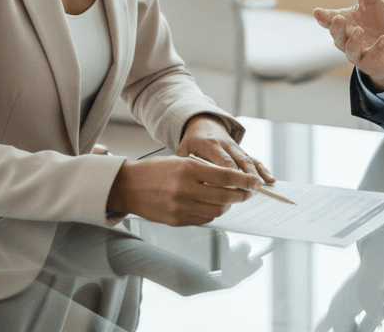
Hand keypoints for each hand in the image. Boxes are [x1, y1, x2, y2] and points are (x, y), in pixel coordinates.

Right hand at [106, 155, 260, 226]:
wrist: (127, 187)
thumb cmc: (155, 171)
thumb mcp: (180, 161)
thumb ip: (205, 171)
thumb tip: (231, 181)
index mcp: (187, 169)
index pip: (226, 176)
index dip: (244, 181)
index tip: (256, 183)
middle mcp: (185, 189)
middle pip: (225, 197)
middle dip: (241, 196)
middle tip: (247, 193)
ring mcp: (180, 207)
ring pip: (216, 211)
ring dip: (227, 206)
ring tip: (228, 199)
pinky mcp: (176, 221)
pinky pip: (203, 219)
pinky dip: (212, 213)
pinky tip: (211, 206)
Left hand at [178, 114, 274, 183]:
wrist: (202, 124)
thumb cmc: (191, 143)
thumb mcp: (184, 152)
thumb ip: (192, 167)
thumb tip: (201, 187)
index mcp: (210, 144)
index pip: (224, 161)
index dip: (231, 176)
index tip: (235, 190)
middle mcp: (226, 144)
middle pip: (240, 161)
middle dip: (247, 176)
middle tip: (252, 191)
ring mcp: (236, 147)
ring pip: (249, 160)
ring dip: (257, 174)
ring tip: (263, 187)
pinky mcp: (241, 151)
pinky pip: (254, 160)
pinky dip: (263, 169)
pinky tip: (270, 180)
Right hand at [312, 0, 383, 90]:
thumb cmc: (376, 24)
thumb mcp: (370, 1)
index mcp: (343, 23)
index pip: (328, 20)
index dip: (322, 17)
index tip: (318, 12)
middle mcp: (346, 39)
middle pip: (336, 35)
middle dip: (336, 28)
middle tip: (338, 18)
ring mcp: (357, 52)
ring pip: (349, 50)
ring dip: (352, 41)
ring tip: (357, 30)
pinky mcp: (370, 62)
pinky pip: (370, 58)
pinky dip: (376, 49)